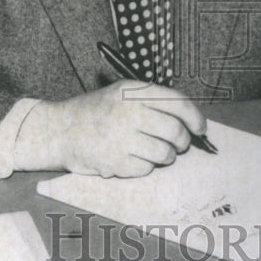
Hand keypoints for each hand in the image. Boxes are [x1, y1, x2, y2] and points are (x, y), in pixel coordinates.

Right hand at [16, 81, 206, 177]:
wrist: (59, 130)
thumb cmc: (96, 112)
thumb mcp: (121, 94)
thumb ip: (152, 102)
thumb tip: (190, 119)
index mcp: (133, 91)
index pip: (178, 102)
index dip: (195, 117)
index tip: (200, 128)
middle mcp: (128, 112)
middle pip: (175, 131)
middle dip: (182, 141)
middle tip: (177, 143)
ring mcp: (121, 138)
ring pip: (165, 153)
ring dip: (165, 156)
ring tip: (152, 151)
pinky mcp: (115, 162)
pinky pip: (147, 169)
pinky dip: (144, 166)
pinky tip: (131, 158)